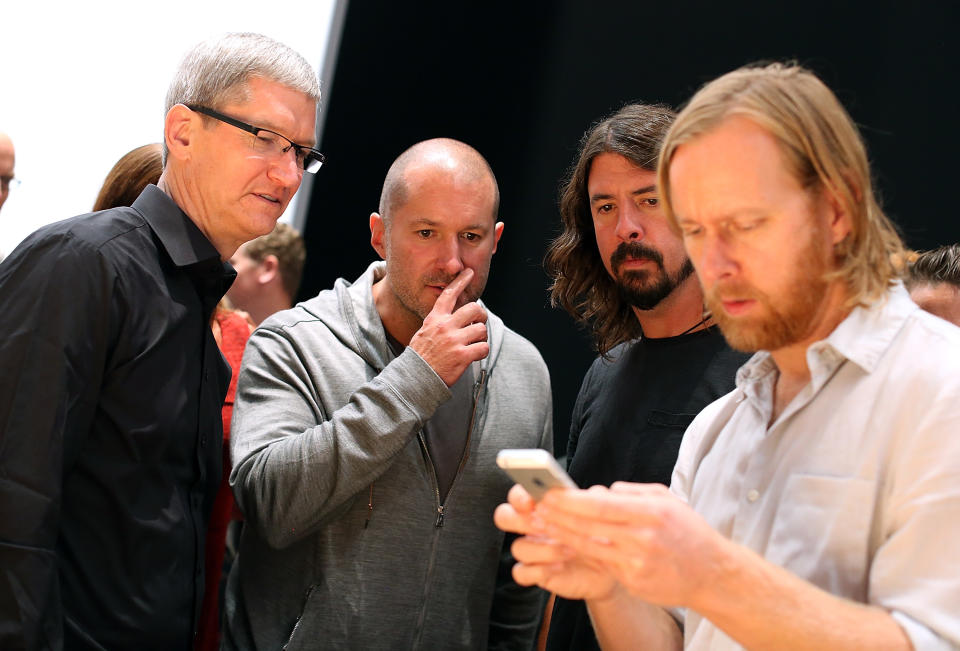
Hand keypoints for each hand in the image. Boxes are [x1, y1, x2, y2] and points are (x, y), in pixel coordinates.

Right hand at [409, 268, 488, 385]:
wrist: (414, 378)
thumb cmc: (420, 356)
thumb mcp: (424, 333)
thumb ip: (439, 323)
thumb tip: (458, 318)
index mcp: (435, 319)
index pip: (449, 294)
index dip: (460, 281)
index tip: (469, 272)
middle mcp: (445, 326)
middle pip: (474, 308)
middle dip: (481, 316)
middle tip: (478, 324)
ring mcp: (454, 341)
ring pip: (482, 329)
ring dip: (481, 337)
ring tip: (474, 344)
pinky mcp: (462, 356)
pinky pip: (484, 348)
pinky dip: (482, 352)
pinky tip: (474, 355)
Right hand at [494, 485, 619, 600]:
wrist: (608, 568)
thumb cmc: (598, 534)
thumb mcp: (600, 516)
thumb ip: (594, 501)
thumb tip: (595, 491)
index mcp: (541, 506)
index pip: (518, 495)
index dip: (519, 496)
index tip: (532, 501)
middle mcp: (531, 527)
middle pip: (504, 517)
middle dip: (518, 519)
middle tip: (540, 523)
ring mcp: (531, 551)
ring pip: (517, 547)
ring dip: (542, 548)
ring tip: (569, 549)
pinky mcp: (535, 574)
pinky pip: (521, 573)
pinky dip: (539, 570)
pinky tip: (560, 566)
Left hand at [534, 482, 727, 607]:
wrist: (711, 573)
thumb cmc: (688, 532)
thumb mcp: (667, 499)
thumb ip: (632, 492)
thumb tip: (600, 491)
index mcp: (652, 513)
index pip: (601, 506)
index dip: (571, 500)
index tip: (550, 492)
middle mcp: (644, 539)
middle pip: (590, 526)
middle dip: (558, 515)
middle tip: (537, 505)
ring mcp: (637, 564)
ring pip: (589, 547)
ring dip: (562, 534)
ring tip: (543, 522)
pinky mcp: (633, 582)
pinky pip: (601, 563)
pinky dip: (581, 551)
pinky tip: (566, 541)